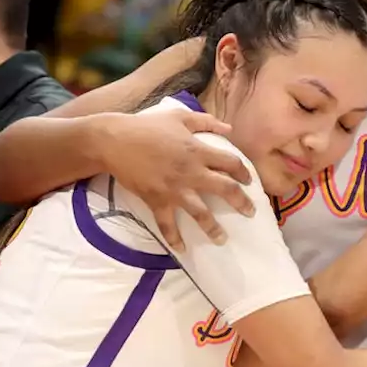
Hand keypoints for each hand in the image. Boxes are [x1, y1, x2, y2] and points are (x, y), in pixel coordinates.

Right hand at [98, 110, 254, 247]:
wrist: (115, 141)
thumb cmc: (148, 126)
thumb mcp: (180, 117)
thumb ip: (206, 121)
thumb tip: (229, 128)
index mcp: (198, 151)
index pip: (231, 163)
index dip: (244, 173)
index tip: (249, 182)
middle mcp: (191, 172)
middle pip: (225, 189)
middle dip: (241, 203)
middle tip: (250, 213)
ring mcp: (174, 189)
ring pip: (200, 213)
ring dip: (213, 228)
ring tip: (222, 239)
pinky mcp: (157, 200)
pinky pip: (167, 224)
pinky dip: (174, 238)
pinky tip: (182, 249)